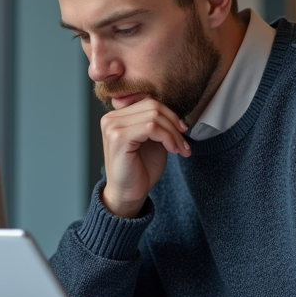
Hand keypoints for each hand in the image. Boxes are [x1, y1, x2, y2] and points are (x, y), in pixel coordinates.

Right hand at [100, 98, 189, 217]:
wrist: (129, 194)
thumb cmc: (140, 170)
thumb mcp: (152, 140)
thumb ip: (157, 123)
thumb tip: (175, 114)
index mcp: (117, 116)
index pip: (149, 102)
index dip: (170, 114)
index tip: (182, 131)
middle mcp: (111, 118)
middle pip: (152, 106)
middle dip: (174, 124)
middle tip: (184, 143)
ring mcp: (112, 126)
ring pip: (154, 116)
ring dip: (173, 133)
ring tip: (180, 149)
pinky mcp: (118, 137)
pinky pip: (151, 127)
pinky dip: (167, 138)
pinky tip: (172, 150)